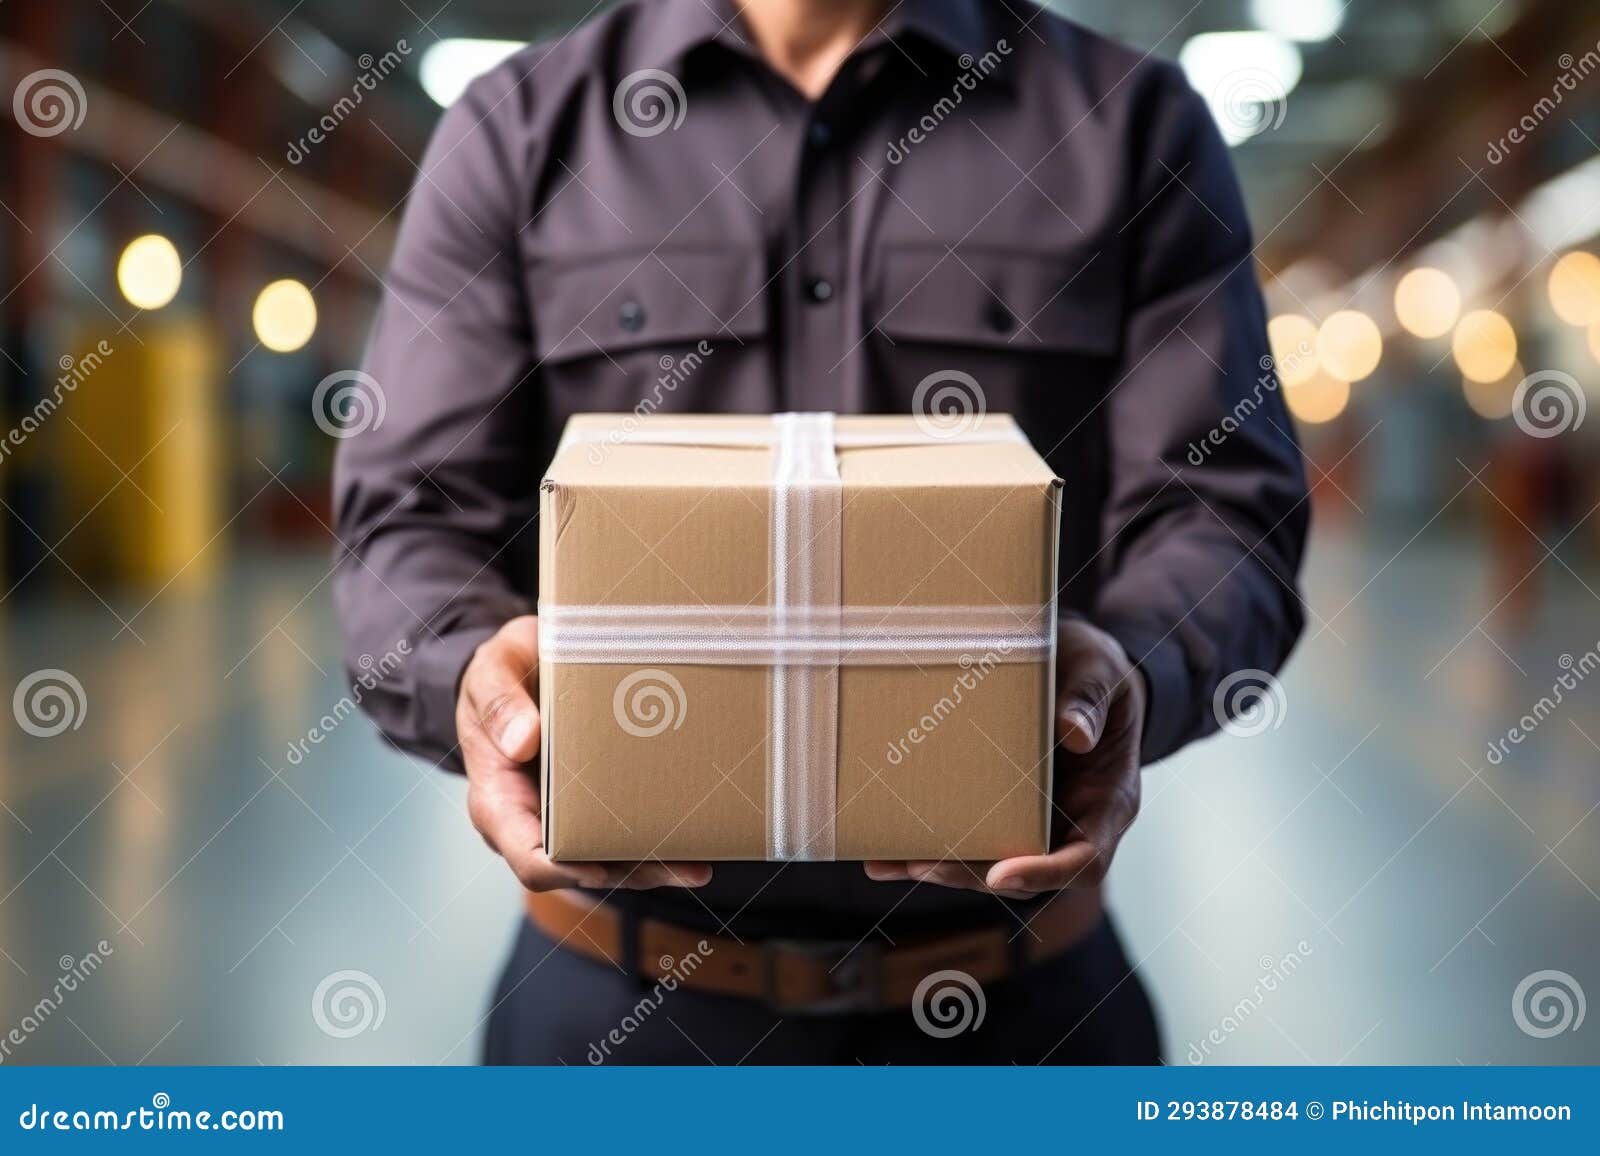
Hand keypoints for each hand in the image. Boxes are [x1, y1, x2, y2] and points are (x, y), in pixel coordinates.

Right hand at [458, 615, 712, 890]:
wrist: (519, 663)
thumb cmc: (499, 673)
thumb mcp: (492, 673)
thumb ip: (499, 702)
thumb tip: (522, 742)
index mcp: (500, 802)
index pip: (529, 857)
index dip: (567, 871)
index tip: (604, 868)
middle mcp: (533, 820)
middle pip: (581, 868)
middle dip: (630, 872)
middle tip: (682, 869)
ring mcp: (564, 815)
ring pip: (609, 858)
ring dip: (653, 865)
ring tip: (698, 867)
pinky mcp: (592, 800)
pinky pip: (622, 829)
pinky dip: (656, 836)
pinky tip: (694, 839)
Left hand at [863, 617, 1144, 898]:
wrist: (1078, 667)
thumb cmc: (1098, 670)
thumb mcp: (1102, 670)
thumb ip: (1091, 698)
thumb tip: (1075, 733)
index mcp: (1107, 801)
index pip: (1086, 859)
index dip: (1045, 872)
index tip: (1003, 874)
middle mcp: (1070, 823)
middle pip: (1024, 871)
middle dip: (971, 873)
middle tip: (922, 864)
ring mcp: (1033, 820)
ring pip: (987, 862)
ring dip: (937, 866)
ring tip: (885, 861)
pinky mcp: (999, 808)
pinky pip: (966, 833)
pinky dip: (926, 843)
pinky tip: (882, 847)